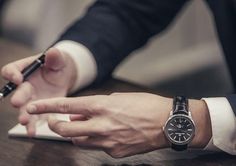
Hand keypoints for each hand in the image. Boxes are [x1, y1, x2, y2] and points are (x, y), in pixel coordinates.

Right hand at [1, 48, 76, 135]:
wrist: (64, 75)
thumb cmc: (57, 64)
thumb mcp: (58, 58)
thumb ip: (55, 57)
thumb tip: (52, 52)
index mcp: (25, 70)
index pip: (12, 70)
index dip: (12, 74)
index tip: (18, 78)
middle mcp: (25, 85)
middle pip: (18, 92)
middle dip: (18, 98)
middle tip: (17, 103)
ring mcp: (32, 98)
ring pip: (24, 108)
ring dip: (24, 115)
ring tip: (24, 121)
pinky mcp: (40, 108)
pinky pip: (35, 117)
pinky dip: (34, 125)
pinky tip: (33, 132)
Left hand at [26, 93, 171, 157]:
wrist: (166, 122)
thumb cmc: (146, 105)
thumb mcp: (118, 98)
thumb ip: (96, 107)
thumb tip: (80, 116)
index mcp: (102, 106)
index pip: (67, 107)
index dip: (47, 106)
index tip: (33, 107)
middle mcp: (102, 125)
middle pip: (66, 131)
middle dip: (56, 126)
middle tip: (55, 123)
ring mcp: (108, 142)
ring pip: (79, 142)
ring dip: (77, 134)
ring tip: (88, 126)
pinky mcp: (115, 153)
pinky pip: (97, 147)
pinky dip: (96, 140)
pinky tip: (107, 134)